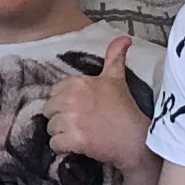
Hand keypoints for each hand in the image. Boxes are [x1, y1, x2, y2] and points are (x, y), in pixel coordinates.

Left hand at [43, 34, 145, 166]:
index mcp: (77, 83)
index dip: (66, 103)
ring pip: (50, 128)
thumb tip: (124, 37)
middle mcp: (71, 98)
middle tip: (82, 123)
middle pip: (49, 111)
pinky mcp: (73, 139)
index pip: (55, 93)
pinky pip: (54, 144)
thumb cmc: (124, 108)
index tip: (82, 109)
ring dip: (62, 134)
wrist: (135, 139)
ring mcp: (71, 119)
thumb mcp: (117, 78)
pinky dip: (62, 148)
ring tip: (81, 134)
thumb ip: (115, 56)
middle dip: (61, 118)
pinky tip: (77, 146)